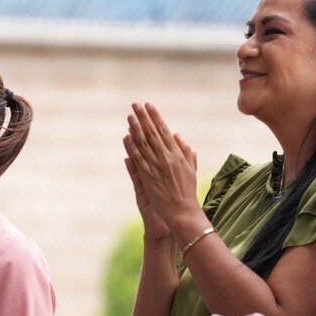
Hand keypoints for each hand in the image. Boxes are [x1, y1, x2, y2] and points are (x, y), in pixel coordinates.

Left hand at [125, 102, 204, 233]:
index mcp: (177, 154)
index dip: (155, 117)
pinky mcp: (148, 176)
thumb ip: (185, 151)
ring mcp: (156, 167)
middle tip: (135, 104)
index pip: (164, 130)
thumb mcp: (190, 169)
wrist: (182, 211)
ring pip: (144, 143)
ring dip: (136, 128)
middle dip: (143, 117)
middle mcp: (166, 157)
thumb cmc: (187, 191)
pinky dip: (131, 147)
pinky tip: (126, 137)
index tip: (149, 105)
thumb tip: (177, 135)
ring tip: (129, 116)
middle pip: (152, 133)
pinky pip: (138, 159)